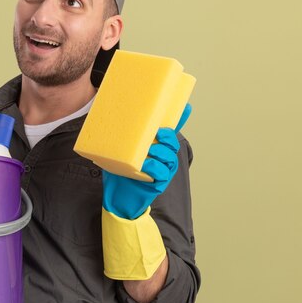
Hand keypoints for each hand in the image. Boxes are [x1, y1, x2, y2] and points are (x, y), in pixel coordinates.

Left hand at [102, 104, 190, 219]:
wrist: (117, 196)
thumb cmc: (119, 171)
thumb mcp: (119, 150)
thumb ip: (122, 138)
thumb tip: (113, 118)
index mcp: (156, 147)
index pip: (170, 131)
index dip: (181, 119)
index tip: (188, 107)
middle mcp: (163, 158)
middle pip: (172, 143)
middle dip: (168, 136)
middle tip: (158, 133)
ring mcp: (163, 170)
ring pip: (170, 157)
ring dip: (161, 151)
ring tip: (151, 149)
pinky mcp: (159, 183)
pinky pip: (162, 173)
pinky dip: (154, 166)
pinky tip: (145, 163)